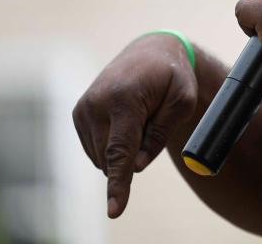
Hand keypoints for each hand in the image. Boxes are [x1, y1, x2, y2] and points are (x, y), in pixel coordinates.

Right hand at [72, 33, 197, 217]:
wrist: (151, 50)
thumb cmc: (173, 76)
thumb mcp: (182, 101)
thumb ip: (160, 135)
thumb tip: (135, 166)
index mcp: (123, 99)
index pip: (120, 151)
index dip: (119, 184)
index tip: (114, 210)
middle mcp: (96, 103)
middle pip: (112, 158)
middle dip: (135, 154)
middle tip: (154, 119)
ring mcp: (83, 108)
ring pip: (102, 157)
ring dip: (125, 149)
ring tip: (141, 114)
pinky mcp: (78, 113)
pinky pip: (96, 149)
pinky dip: (114, 145)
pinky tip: (128, 119)